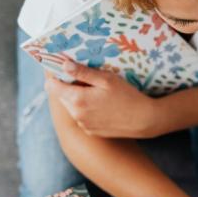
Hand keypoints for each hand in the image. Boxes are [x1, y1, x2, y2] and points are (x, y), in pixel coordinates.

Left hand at [43, 58, 159, 137]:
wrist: (145, 120)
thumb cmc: (128, 96)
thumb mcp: (107, 79)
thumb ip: (83, 72)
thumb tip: (63, 65)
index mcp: (77, 99)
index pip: (52, 85)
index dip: (56, 75)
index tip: (64, 69)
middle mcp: (76, 114)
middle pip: (61, 96)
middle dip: (69, 87)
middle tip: (87, 80)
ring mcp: (83, 125)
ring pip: (72, 107)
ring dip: (78, 99)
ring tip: (98, 94)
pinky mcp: (91, 131)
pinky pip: (82, 117)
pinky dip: (87, 110)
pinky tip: (103, 107)